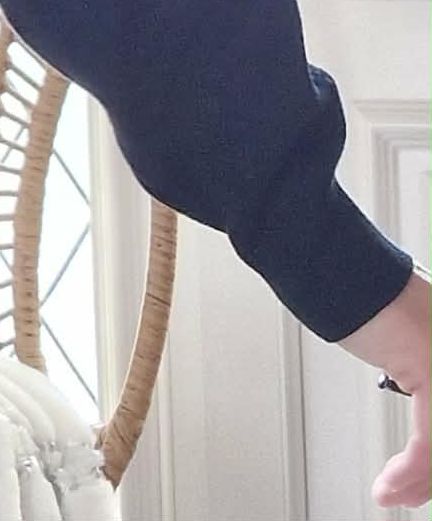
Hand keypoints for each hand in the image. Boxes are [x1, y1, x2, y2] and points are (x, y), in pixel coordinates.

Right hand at [339, 267, 431, 507]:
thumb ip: (422, 367)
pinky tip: (391, 484)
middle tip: (412, 494)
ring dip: (418, 482)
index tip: (425, 477)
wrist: (338, 267)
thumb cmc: (361, 292)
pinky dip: (409, 472)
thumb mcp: (404, 338)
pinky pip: (431, 442)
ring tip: (395, 495)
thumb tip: (424, 403)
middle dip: (430, 474)